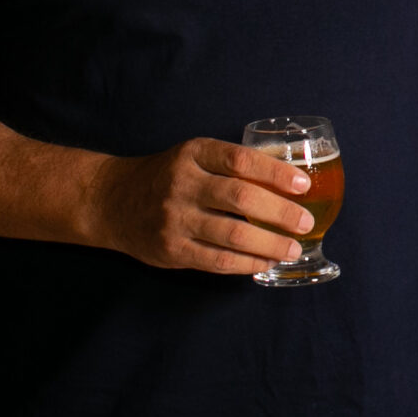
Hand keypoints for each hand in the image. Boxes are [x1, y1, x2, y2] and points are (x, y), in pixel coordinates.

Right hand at [87, 139, 316, 274]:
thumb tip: (289, 179)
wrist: (112, 200)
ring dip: (270, 244)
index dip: (276, 172)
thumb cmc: (167, 176)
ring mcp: (175, 219)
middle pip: (241, 198)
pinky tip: (266, 262)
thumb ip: (232, 164)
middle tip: (306, 222)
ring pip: (233, 234)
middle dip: (281, 212)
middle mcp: (183, 184)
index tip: (303, 184)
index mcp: (193, 153)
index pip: (241, 160)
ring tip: (292, 248)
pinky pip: (218, 260)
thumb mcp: (194, 155)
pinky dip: (247, 263)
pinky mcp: (171, 250)